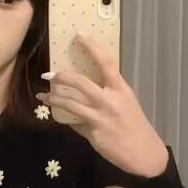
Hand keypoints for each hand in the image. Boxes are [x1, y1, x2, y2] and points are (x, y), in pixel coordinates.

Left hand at [37, 31, 168, 177]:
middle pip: (81, 82)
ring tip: (43, 97)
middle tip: (49, 74)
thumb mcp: (125, 105)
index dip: (92, 46)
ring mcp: (101, 117)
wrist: (144, 153)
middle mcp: (110, 100)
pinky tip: (58, 117)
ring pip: (71, 103)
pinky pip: (75, 122)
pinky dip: (66, 119)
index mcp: (121, 89)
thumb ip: (107, 96)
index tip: (79, 34)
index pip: (106, 62)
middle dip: (62, 76)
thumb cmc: (134, 126)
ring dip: (54, 99)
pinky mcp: (94, 133)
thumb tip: (85, 92)